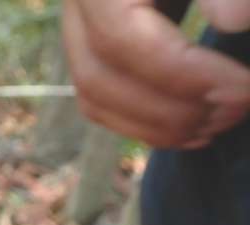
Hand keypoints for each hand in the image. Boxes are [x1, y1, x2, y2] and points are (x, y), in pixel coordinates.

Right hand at [63, 0, 249, 147]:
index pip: (122, 39)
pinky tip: (193, 131)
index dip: (183, 75)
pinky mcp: (90, 44)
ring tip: (219, 124)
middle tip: (237, 110)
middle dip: (169, 110)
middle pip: (98, 79)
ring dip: (155, 127)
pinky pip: (99, 101)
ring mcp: (76, 28)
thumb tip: (236, 19)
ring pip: (93, 97)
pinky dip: (143, 125)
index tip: (243, 89)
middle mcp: (74, 7)